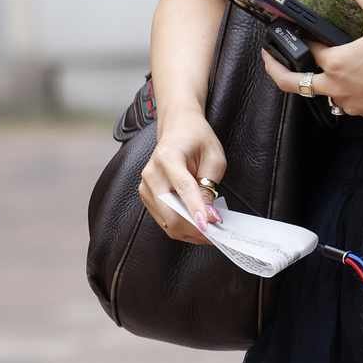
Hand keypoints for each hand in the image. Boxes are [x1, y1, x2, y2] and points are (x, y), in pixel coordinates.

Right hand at [139, 109, 225, 243]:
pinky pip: (165, 220)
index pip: (183, 189)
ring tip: (209, 230)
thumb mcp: (214, 157)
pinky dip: (182, 227)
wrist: (178, 128)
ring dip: (190, 231)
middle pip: (170, 213)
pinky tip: (196, 224)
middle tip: (216, 234)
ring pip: (167, 222)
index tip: (208, 225)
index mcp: (168, 157)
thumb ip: (209, 185)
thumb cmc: (197, 139)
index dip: (196, 209)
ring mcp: (145, 186)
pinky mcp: (147, 196)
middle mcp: (151, 173)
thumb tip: (208, 215)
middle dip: (194, 228)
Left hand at [260, 0, 362, 117]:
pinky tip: (354, 79)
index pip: (307, 48)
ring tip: (319, 66)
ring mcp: (349, 103)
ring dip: (318, 80)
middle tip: (267, 58)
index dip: (301, 36)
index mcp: (336, 62)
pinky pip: (343, 103)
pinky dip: (342, 91)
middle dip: (275, 71)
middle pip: (293, 84)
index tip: (289, 28)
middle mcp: (336, 86)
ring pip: (322, 93)